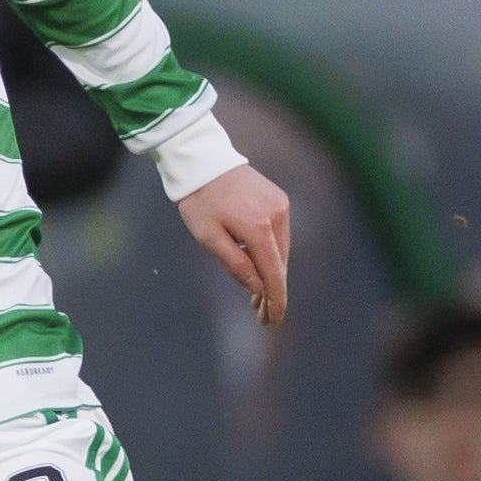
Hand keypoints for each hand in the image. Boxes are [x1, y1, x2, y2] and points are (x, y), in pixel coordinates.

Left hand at [177, 164, 292, 323]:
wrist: (203, 160)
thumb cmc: (200, 200)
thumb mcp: (209, 237)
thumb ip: (236, 264)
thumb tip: (258, 287)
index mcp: (258, 227)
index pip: (274, 274)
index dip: (276, 300)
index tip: (273, 320)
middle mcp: (276, 216)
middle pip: (280, 264)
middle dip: (271, 291)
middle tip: (260, 315)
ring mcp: (280, 205)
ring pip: (280, 250)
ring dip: (271, 273)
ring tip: (256, 295)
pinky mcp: (278, 199)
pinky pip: (278, 234)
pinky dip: (271, 252)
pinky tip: (257, 264)